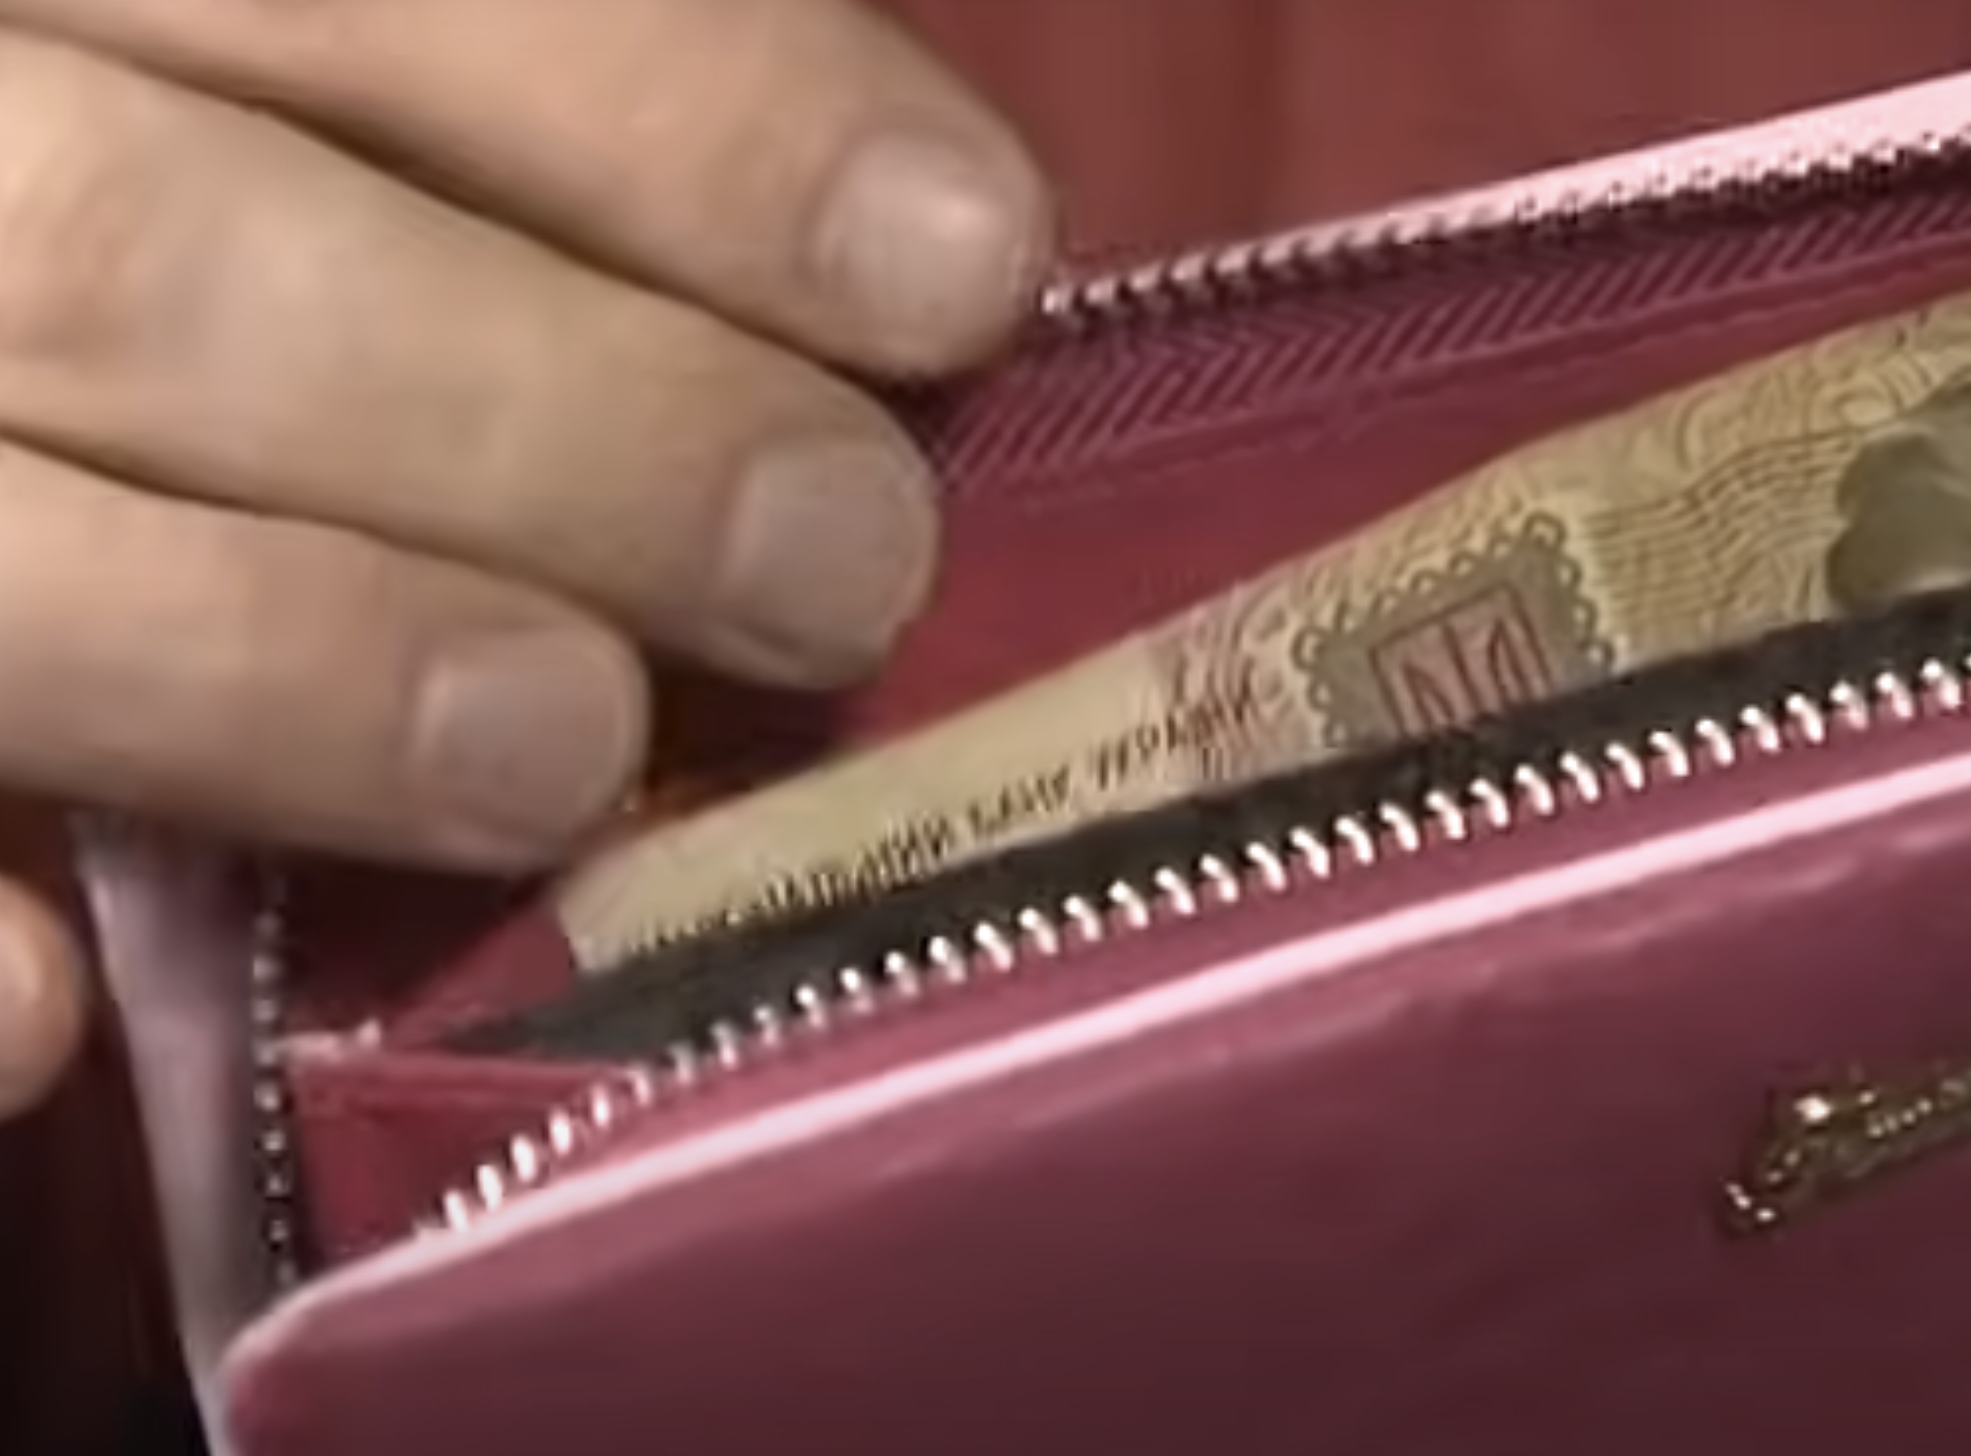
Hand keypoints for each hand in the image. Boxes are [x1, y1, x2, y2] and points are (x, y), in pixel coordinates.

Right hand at [0, 0, 1051, 1113]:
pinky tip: (43, 1004)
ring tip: (564, 747)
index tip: (959, 262)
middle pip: (147, 251)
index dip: (674, 110)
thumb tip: (908, 230)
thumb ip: (533, 87)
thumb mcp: (287, 37)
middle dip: (542, 415)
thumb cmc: (182, 122)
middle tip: (835, 557)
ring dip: (279, 659)